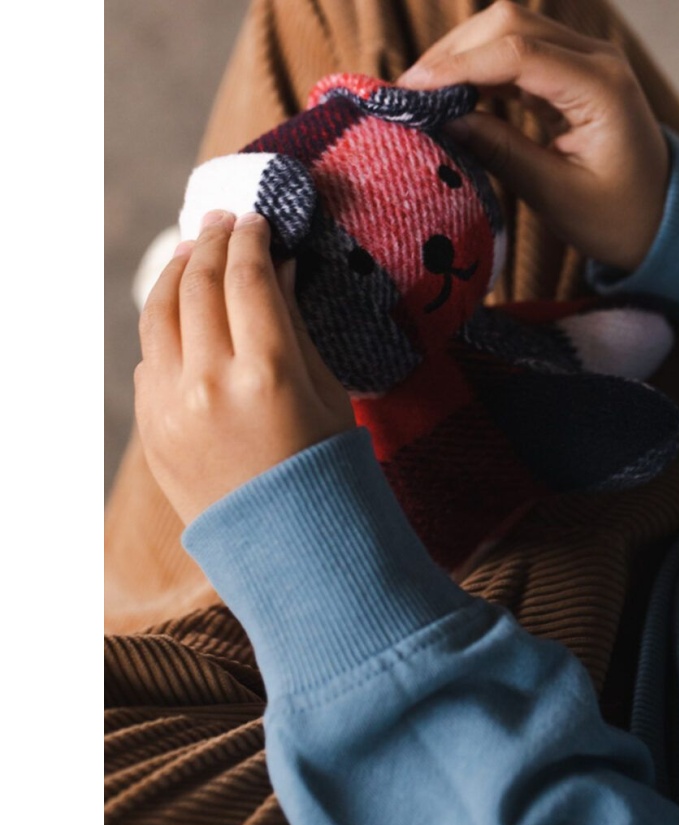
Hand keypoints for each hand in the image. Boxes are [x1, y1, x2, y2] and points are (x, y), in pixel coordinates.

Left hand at [134, 210, 355, 525]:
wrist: (287, 547)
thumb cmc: (324, 469)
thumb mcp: (328, 394)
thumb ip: (297, 328)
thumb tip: (278, 272)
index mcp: (268, 374)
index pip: (249, 279)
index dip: (251, 240)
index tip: (257, 222)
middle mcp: (210, 384)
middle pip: (199, 285)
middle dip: (211, 243)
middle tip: (222, 221)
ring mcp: (171, 408)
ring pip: (158, 313)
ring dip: (175, 272)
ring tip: (193, 251)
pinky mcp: (150, 429)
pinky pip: (149, 357)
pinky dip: (164, 326)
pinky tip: (182, 315)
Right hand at [397, 1, 668, 271]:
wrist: (660, 217)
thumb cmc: (616, 217)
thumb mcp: (556, 195)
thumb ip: (502, 153)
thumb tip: (445, 122)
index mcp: (600, 87)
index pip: (518, 52)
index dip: (457, 66)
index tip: (411, 91)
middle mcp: (595, 58)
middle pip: (509, 22)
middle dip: (452, 53)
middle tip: (407, 94)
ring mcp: (584, 60)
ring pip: (509, 29)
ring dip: (461, 57)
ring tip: (422, 96)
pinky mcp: (570, 73)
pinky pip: (517, 54)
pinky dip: (479, 70)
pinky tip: (452, 96)